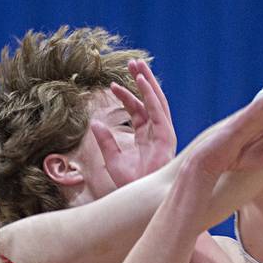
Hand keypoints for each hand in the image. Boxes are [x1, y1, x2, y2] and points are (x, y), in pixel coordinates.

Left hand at [92, 59, 176, 186]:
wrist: (141, 199)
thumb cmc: (130, 184)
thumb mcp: (112, 160)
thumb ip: (105, 140)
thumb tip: (95, 123)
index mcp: (147, 137)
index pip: (138, 111)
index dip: (126, 96)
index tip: (112, 85)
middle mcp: (157, 133)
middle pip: (150, 101)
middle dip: (142, 81)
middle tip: (133, 62)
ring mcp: (163, 134)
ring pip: (157, 101)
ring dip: (148, 82)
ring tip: (138, 65)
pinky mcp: (167, 137)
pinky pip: (159, 111)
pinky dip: (151, 95)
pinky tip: (143, 82)